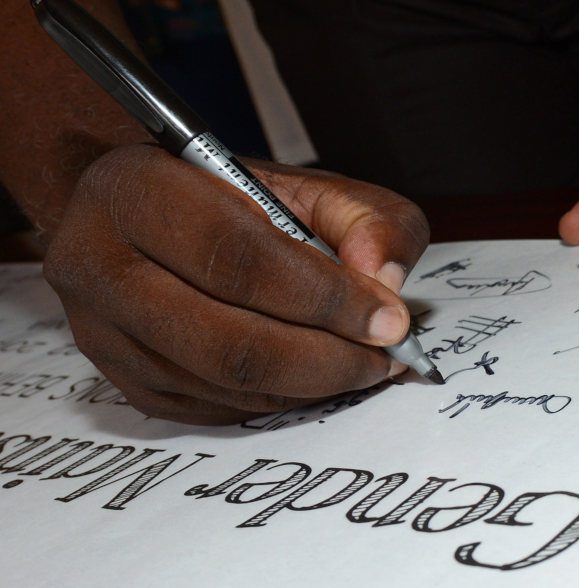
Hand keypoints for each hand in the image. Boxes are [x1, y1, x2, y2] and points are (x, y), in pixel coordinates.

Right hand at [43, 144, 428, 424]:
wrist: (138, 213)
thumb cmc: (227, 195)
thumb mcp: (305, 182)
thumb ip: (366, 217)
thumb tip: (384, 281)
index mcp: (137, 190)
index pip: (238, 257)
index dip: (324, 296)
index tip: (389, 318)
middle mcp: (100, 264)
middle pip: (227, 339)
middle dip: (325, 357)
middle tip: (385, 356)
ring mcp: (104, 332)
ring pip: (223, 383)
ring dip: (311, 384)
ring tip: (364, 364)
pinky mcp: (123, 379)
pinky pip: (215, 407)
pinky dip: (281, 397)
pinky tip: (317, 374)